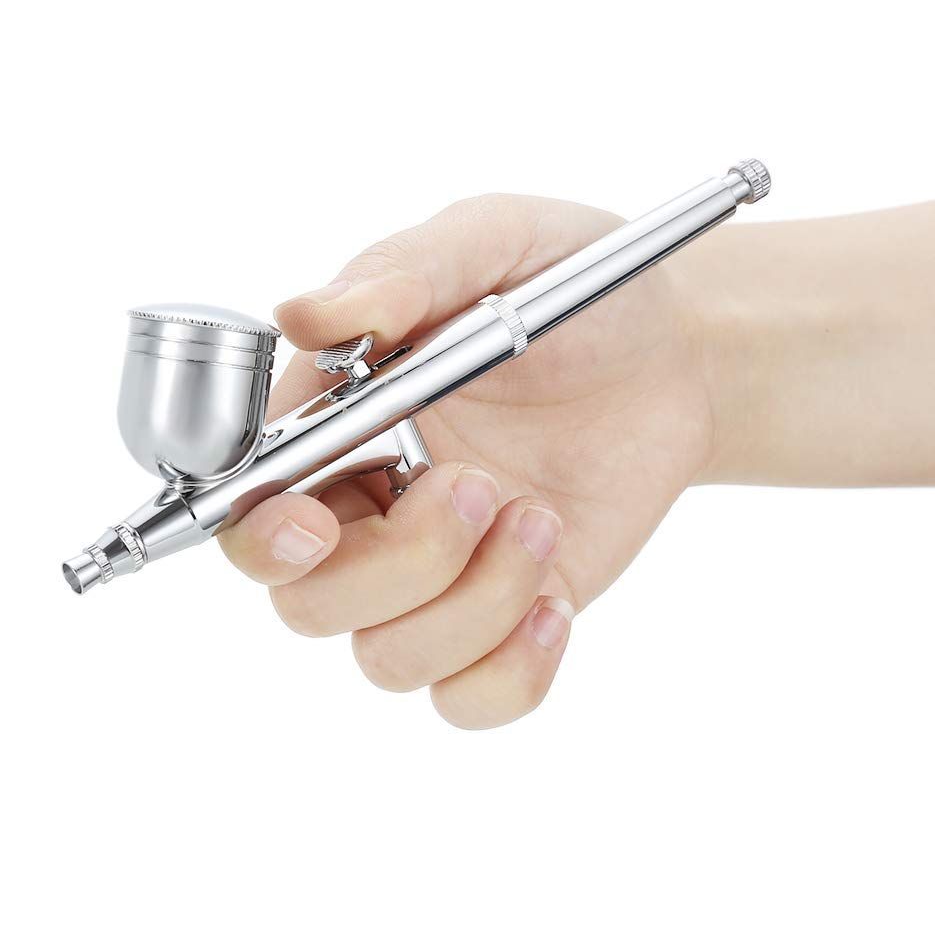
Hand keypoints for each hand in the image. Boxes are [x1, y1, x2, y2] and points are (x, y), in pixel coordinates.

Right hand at [219, 193, 716, 727]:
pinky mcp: (509, 611)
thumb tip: (303, 312)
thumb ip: (405, 271)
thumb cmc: (578, 291)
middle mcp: (375, 505)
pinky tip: (556, 602)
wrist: (679, 352)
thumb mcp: (497, 244)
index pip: (249, 507)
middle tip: (479, 487)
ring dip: (468, 607)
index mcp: (342, 422)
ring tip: (539, 518)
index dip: (261, 536)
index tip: (313, 524)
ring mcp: (442, 570)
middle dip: (398, 564)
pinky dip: (508, 674)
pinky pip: (470, 697)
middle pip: (310, 604)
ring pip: (389, 659)